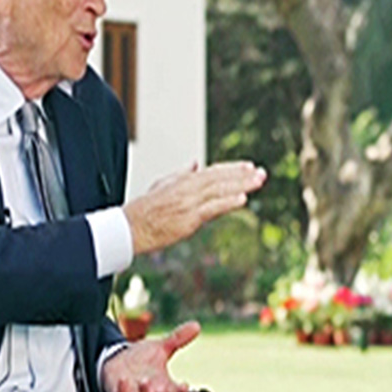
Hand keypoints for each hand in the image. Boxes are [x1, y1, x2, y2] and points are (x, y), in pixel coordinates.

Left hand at [101, 321, 199, 391]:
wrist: (117, 361)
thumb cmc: (141, 358)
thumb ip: (178, 339)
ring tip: (145, 382)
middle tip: (162, 390)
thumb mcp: (160, 347)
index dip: (181, 391)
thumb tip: (196, 325)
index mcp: (166, 386)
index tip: (185, 385)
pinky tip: (124, 381)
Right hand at [124, 161, 266, 254]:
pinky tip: (243, 199)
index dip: (232, 169)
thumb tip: (195, 163)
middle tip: (262, 173)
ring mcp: (189, 203)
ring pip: (220, 191)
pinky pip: (212, 209)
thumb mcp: (163, 185)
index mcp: (184, 181)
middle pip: (220, 179)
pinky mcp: (188, 219)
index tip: (250, 166)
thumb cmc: (145, 209)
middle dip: (243, 175)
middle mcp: (188, 189)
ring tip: (258, 182)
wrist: (129, 227)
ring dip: (241, 185)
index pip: (213, 172)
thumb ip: (181, 174)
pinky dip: (228, 202)